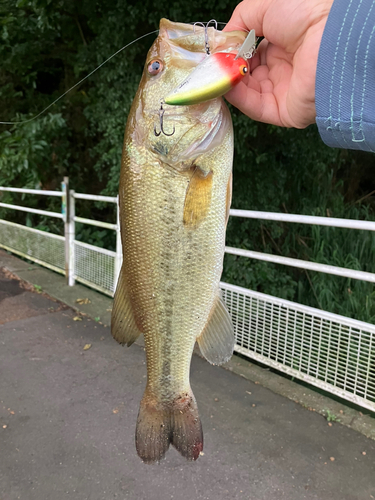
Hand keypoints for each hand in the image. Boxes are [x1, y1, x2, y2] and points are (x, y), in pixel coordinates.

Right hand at [224, 0, 333, 127]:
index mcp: (282, 44)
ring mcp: (283, 90)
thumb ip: (240, 21)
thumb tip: (223, 42)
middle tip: (212, 64)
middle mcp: (283, 68)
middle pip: (246, 74)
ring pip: (247, 92)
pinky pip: (254, 106)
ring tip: (215, 72)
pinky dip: (237, 96)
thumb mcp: (265, 5)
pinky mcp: (283, 111)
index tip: (215, 51)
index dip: (232, 53)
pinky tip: (225, 83)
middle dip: (228, 69)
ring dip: (229, 82)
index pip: (250, 54)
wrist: (328, 37)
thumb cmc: (305, 14)